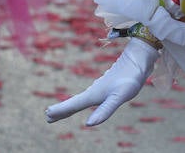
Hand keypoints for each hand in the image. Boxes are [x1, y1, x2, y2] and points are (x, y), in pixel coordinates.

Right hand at [45, 38, 159, 126]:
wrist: (138, 60)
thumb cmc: (129, 79)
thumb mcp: (119, 98)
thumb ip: (105, 110)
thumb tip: (88, 124)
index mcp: (93, 95)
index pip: (73, 106)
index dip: (61, 111)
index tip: (47, 116)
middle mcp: (93, 91)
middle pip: (74, 103)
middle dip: (61, 110)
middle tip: (48, 117)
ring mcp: (99, 88)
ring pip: (80, 99)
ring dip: (69, 106)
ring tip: (60, 112)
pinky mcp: (106, 86)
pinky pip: (88, 97)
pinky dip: (81, 101)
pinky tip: (86, 101)